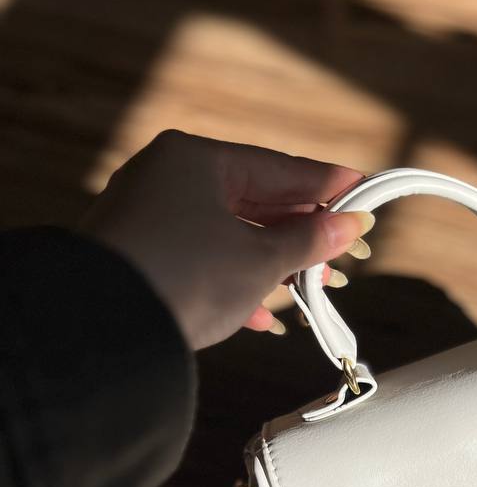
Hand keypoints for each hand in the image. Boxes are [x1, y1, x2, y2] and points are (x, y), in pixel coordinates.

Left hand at [79, 130, 372, 348]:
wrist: (103, 326)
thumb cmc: (185, 276)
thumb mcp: (260, 260)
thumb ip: (308, 241)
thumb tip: (349, 227)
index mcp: (196, 159)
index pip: (278, 168)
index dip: (326, 186)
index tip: (363, 193)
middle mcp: (167, 178)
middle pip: (253, 201)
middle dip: (302, 233)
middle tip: (346, 251)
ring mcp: (148, 217)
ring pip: (227, 235)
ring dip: (274, 264)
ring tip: (315, 287)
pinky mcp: (138, 257)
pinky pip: (199, 262)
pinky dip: (235, 284)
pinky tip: (265, 317)